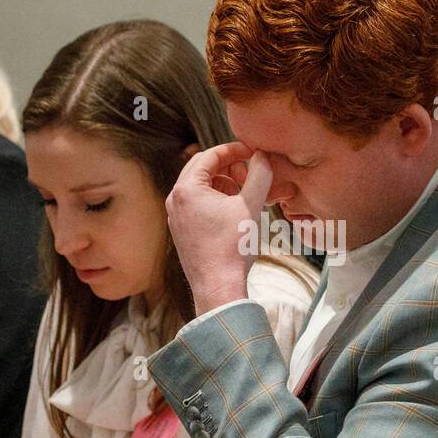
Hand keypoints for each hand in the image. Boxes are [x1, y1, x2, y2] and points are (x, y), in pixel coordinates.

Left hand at [165, 143, 272, 315]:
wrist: (218, 287)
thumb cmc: (232, 248)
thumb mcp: (251, 205)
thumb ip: (258, 175)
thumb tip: (262, 157)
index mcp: (187, 189)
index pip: (210, 155)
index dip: (234, 150)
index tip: (253, 153)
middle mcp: (175, 200)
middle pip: (201, 169)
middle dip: (227, 166)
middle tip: (249, 172)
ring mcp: (175, 216)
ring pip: (199, 187)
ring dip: (222, 183)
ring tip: (243, 193)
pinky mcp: (181, 231)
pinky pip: (196, 204)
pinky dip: (214, 199)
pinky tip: (233, 211)